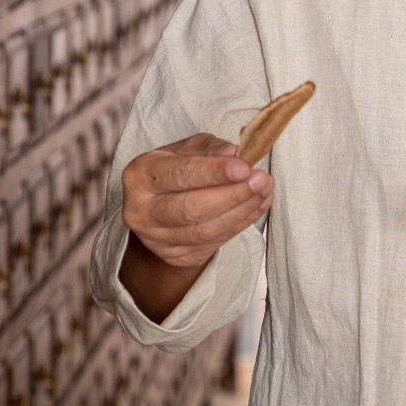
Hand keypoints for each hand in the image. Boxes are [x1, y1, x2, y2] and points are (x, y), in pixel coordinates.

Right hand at [119, 133, 272, 321]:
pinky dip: (239, 224)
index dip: (213, 172)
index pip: (178, 174)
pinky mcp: (174, 256)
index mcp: (140, 175)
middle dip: (232, 195)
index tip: (245, 167)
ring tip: (265, 192)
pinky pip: (213, 243)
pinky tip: (256, 207)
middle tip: (262, 181)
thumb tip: (235, 154)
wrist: (157, 207)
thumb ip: (210, 148)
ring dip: (241, 211)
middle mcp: (140, 210)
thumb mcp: (187, 149)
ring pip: (204, 230)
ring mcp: (155, 238)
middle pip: (190, 208)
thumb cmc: (174, 171)